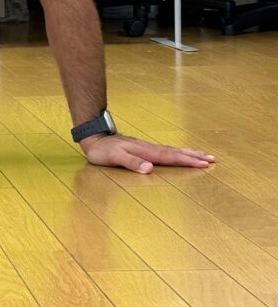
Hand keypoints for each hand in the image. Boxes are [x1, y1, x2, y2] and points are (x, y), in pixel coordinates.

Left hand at [79, 133, 213, 173]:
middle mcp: (149, 148)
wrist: (94, 137)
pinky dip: (176, 152)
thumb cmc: (102, 150)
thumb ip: (131, 162)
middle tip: (212, 159)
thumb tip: (149, 168)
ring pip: (172, 150)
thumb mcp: (114, 158)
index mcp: (146, 152)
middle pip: (175, 152)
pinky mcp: (143, 148)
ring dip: (188, 153)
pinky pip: (165, 150)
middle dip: (194, 156)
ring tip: (203, 155)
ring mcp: (147, 147)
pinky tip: (179, 153)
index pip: (170, 157)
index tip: (204, 164)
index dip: (187, 161)